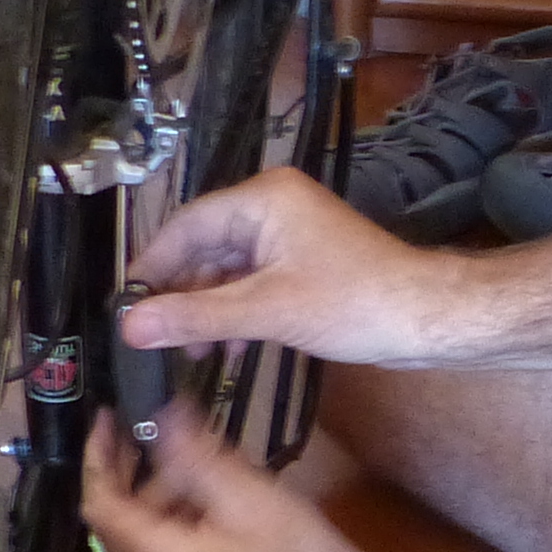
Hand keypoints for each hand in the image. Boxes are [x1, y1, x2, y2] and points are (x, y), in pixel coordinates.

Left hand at [80, 400, 413, 551]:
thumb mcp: (252, 498)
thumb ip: (195, 456)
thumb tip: (158, 411)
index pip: (102, 506)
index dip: (99, 456)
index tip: (110, 417)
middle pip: (120, 522)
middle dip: (142, 475)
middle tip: (175, 436)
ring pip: (141, 538)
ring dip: (163, 499)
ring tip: (212, 473)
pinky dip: (175, 525)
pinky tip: (214, 508)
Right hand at [116, 169, 456, 366]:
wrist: (425, 319)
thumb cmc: (356, 303)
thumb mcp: (266, 312)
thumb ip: (195, 317)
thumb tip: (133, 326)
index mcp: (263, 199)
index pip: (186, 225)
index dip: (152, 266)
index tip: (126, 305)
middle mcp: (273, 207)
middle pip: (203, 247)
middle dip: (181, 293)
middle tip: (156, 338)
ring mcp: (289, 235)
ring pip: (227, 269)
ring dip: (208, 309)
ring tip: (193, 352)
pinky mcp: (303, 263)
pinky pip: (252, 282)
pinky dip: (237, 312)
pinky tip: (229, 348)